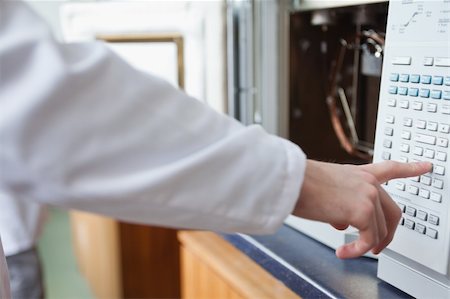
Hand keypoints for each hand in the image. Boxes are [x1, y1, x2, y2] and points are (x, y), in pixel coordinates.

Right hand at [292, 160, 431, 258]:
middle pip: (393, 213)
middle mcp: (368, 183)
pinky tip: (343, 251)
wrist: (292, 180)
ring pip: (380, 231)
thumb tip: (342, 223)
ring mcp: (369, 196)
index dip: (411, 168)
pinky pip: (368, 240)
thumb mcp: (326, 189)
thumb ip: (340, 203)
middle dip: (388, 234)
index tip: (425, 167)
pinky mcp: (363, 212)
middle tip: (378, 247)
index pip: (391, 168)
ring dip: (365, 246)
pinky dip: (357, 251)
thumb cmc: (300, 182)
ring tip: (348, 250)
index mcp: (359, 173)